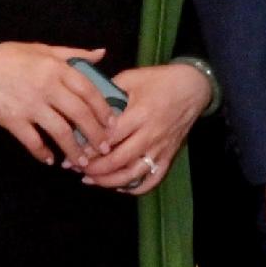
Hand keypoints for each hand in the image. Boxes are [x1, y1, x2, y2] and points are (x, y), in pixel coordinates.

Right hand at [0, 41, 116, 165]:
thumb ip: (73, 54)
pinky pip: (33, 141)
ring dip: (73, 149)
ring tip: (81, 161)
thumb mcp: (41, 49)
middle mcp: (47, 87)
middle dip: (95, 135)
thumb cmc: (5, 56)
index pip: (89, 91)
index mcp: (57, 69)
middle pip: (80, 114)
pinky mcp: (11, 119)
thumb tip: (102, 54)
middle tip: (103, 149)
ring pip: (60, 131)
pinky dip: (43, 153)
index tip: (112, 124)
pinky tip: (50, 160)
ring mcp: (29, 105)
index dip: (104, 110)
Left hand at [79, 62, 211, 195]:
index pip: (109, 138)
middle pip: (118, 160)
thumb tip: (82, 106)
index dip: (88, 148)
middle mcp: (151, 134)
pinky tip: (119, 186)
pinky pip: (153, 179)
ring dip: (109, 181)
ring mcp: (161, 147)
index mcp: (140, 114)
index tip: (71, 152)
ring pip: (133, 174)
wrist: (194, 86)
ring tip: (91, 180)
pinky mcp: (169, 155)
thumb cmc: (160, 80)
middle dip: (93, 169)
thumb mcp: (131, 78)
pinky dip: (136, 188)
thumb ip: (107, 93)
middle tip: (75, 168)